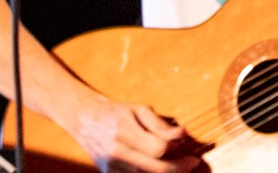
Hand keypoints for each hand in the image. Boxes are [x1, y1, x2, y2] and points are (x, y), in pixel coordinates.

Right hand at [65, 97, 205, 172]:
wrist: (84, 120)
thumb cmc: (116, 112)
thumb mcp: (139, 110)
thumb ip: (160, 125)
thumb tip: (182, 135)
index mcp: (124, 135)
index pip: (158, 149)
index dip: (176, 149)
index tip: (186, 145)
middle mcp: (117, 155)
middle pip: (156, 170)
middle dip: (179, 168)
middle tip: (192, 162)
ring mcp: (112, 169)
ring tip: (179, 166)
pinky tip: (162, 169)